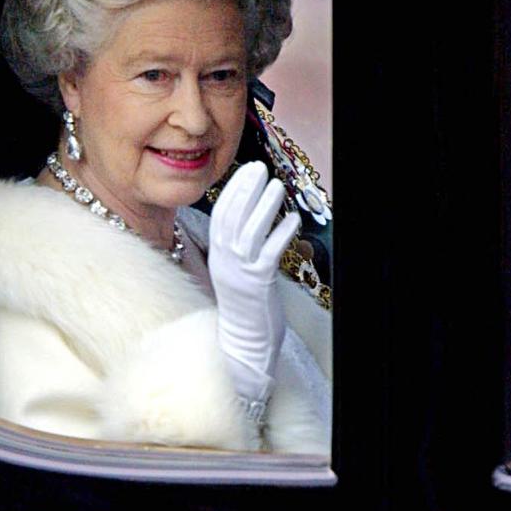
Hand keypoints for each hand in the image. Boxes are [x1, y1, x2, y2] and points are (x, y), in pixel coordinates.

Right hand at [208, 161, 299, 401]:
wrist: (243, 342)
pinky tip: (293, 220)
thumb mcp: (233, 272)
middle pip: (233, 218)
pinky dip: (281, 234)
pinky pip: (270, 253)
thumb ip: (237, 248)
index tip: (246, 171)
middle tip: (260, 168)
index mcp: (217, 257)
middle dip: (246, 190)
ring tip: (278, 186)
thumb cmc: (243, 307)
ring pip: (250, 231)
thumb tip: (248, 220)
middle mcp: (225, 262)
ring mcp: (240, 273)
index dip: (234, 191)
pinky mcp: (258, 284)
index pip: (221, 216)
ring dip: (264, 206)